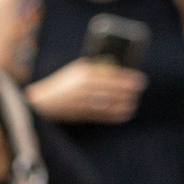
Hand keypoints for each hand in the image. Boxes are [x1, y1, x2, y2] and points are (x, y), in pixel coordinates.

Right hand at [25, 60, 142, 124]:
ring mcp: (84, 102)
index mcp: (84, 74)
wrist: (43, 102)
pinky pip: (104, 116)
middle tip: (138, 90)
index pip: (112, 75)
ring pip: (112, 104)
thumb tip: (114, 68)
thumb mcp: (75, 70)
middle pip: (115, 90)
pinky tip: (125, 114)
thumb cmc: (61, 83)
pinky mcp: (83, 114)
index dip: (128, 78)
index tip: (140, 79)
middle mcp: (85, 87)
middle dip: (130, 91)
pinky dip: (117, 115)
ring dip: (126, 103)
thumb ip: (94, 68)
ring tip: (133, 102)